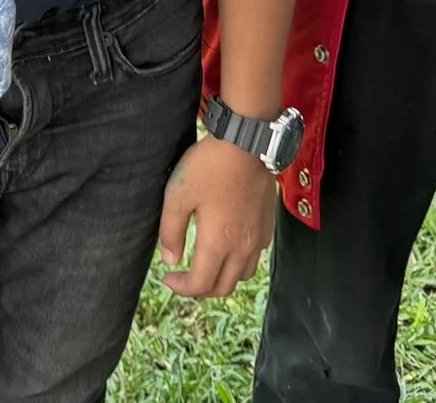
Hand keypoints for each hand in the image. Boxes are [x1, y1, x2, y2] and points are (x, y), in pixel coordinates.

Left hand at [158, 135, 274, 297]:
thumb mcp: (177, 195)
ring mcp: (258, 239)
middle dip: (201, 290)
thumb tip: (171, 260)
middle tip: (184, 278)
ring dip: (222, 279)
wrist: (245, 145)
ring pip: (242, 276)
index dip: (182, 288)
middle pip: (224, 287)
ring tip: (205, 267)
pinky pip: (255, 258)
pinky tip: (227, 248)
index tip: (168, 277)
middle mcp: (242, 248)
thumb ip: (171, 231)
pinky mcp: (267, 227)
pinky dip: (239, 264)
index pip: (201, 284)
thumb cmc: (208, 168)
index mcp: (218, 244)